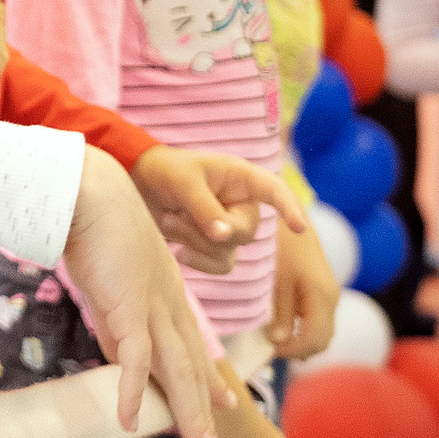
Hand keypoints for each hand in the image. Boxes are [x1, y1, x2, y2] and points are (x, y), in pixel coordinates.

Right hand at [63, 148, 233, 437]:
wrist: (91, 190)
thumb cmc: (95, 220)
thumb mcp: (111, 273)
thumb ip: (116, 307)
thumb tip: (113, 339)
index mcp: (165, 292)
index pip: (191, 344)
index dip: (208, 377)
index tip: (224, 401)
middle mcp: (167, 303)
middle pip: (191, 366)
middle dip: (204, 408)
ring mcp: (152, 308)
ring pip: (178, 371)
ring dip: (190, 413)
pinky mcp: (128, 308)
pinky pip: (134, 360)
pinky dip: (131, 392)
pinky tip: (128, 420)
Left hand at [128, 146, 305, 274]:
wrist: (139, 186)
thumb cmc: (165, 172)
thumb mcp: (184, 183)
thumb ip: (205, 209)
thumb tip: (225, 237)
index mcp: (241, 178)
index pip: (275, 191)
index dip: (289, 208)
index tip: (299, 228)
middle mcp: (241, 204)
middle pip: (245, 233)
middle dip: (208, 230)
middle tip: (174, 215)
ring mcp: (230, 227)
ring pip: (230, 252)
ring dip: (198, 243)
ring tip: (169, 221)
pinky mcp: (214, 246)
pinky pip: (221, 266)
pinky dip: (200, 263)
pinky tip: (179, 253)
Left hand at [267, 213, 339, 360]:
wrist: (292, 216)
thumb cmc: (282, 245)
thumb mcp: (277, 279)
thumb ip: (280, 312)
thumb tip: (277, 342)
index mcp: (322, 296)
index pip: (314, 339)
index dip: (292, 350)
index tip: (269, 351)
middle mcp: (332, 298)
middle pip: (322, 341)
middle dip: (298, 350)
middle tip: (270, 350)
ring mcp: (330, 295)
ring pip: (323, 333)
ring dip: (302, 342)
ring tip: (274, 341)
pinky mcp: (324, 292)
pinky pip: (319, 322)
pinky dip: (304, 331)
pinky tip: (282, 327)